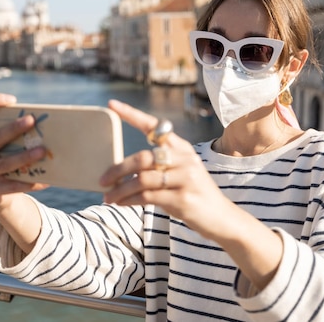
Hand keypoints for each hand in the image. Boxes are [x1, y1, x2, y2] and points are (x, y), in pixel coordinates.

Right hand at [0, 93, 48, 216]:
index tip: (12, 100)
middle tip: (31, 121)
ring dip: (24, 157)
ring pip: (3, 163)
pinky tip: (45, 180)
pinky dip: (29, 182)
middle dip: (13, 129)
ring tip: (42, 151)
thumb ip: (17, 135)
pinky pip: (11, 185)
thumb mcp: (6, 147)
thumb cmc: (7, 161)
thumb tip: (48, 125)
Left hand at [100, 99, 234, 239]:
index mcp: (182, 148)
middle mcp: (184, 159)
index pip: (154, 126)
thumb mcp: (180, 173)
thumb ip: (158, 166)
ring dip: (121, 189)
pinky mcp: (182, 198)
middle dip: (118, 169)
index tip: (112, 105)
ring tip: (108, 197)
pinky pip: (147, 197)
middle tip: (102, 180)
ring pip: (142, 179)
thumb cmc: (193, 194)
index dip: (132, 114)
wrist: (221, 218)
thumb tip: (122, 171)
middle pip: (143, 158)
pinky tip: (121, 203)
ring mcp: (185, 178)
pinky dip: (129, 200)